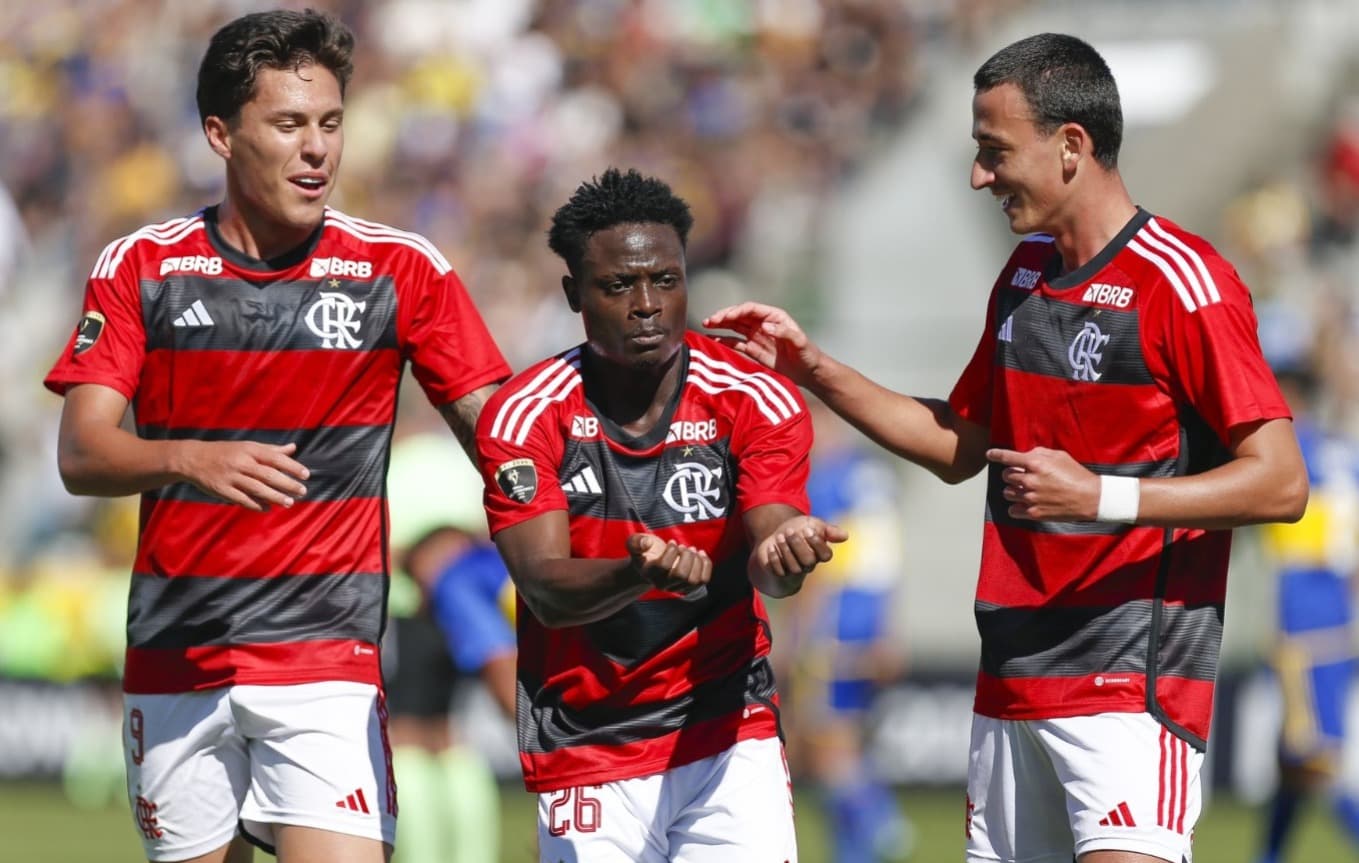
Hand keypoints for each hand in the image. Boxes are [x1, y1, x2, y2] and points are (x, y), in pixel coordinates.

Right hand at [175, 440, 309, 511]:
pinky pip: (242, 499)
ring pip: (257, 488)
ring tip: (289, 503)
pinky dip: (256, 505)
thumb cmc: (226, 452)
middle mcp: (241, 462)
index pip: (275, 458)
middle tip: (302, 491)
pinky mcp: (222, 490)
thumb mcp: (247, 446)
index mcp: (249, 450)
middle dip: (287, 484)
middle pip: (268, 475)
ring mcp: (231, 477)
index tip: (306, 475)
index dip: (292, 466)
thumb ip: (271, 449)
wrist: (193, 459)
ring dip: (275, 497)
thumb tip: (293, 447)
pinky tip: (268, 508)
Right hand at [626, 533, 711, 595]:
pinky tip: (700, 554)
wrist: (653, 562)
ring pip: (693, 580)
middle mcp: (663, 584)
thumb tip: (647, 543)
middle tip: (683, 546)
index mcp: (649, 573)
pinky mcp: (689, 587)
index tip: (672, 542)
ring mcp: (677, 588)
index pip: (664, 566)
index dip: (672, 551)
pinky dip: (706, 565)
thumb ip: (636, 542)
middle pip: (681, 575)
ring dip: (696, 560)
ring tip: (691, 550)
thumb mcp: (635, 542)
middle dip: (686, 556)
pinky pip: (703, 580)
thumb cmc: (646, 550)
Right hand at [701, 302, 822, 386]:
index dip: (737, 311)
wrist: (809, 371)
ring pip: (734, 327)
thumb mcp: (800, 342)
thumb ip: (784, 333)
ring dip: (720, 326)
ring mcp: (757, 336)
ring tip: (705, 326)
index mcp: (774, 317)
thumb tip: (765, 326)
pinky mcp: (753, 349)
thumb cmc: (808, 354)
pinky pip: (735, 342)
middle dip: (724, 316)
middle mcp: (763, 323)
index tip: (725, 317)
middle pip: (739, 316)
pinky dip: (723, 341)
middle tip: (709, 321)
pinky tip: (711, 341)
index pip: (751, 309)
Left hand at [751, 515, 848, 580]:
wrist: (778, 538)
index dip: (817, 543)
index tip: (807, 530)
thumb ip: (828, 530)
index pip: (825, 555)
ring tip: (779, 536)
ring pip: (793, 566)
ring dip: (785, 549)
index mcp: (820, 553)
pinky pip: (779, 571)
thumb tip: (846, 536)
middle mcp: (809, 564)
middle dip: (798, 545)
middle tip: (789, 531)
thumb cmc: (799, 530)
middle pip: (808, 561)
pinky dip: (774, 559)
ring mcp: (795, 571)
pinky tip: (771, 547)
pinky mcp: (780, 574)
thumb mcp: (813, 525)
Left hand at [986, 447, 1098, 520]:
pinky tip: (1025, 504)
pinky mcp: (1034, 513)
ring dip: (1013, 490)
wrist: (1091, 498)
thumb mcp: (1060, 456)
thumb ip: (1040, 453)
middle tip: (1023, 476)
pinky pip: (1012, 510)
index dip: (996, 455)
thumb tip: (1026, 454)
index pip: (1007, 457)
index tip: (989, 454)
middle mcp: (1030, 480)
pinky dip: (1016, 507)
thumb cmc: (1077, 475)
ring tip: (1026, 490)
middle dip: (1012, 474)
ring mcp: (1031, 498)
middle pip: (1006, 476)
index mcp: (1036, 463)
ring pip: (1007, 493)